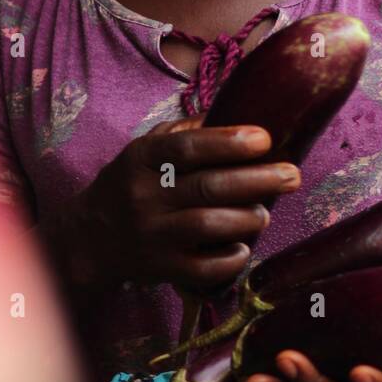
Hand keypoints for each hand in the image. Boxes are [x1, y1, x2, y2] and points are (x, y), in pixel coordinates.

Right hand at [52, 117, 299, 293]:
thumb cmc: (131, 183)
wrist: (89, 236)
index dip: (228, 142)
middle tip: (292, 175)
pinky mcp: (160, 268)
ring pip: (208, 225)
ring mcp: (152, 234)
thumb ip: (183, 131)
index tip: (265, 139)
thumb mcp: (145, 148)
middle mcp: (144, 195)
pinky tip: (244, 248)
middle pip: (208, 186)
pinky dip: (229, 259)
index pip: (188, 146)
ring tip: (266, 213)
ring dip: (247, 218)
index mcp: (142, 158)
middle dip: (258, 180)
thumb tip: (232, 113)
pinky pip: (201, 268)